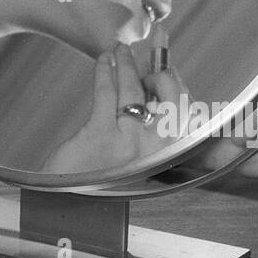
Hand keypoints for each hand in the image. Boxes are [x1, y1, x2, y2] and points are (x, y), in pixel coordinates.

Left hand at [41, 43, 181, 172]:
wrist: (64, 208)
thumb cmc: (99, 183)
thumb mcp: (135, 166)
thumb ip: (152, 135)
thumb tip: (155, 90)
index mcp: (171, 163)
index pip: (193, 121)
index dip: (186, 92)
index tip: (173, 69)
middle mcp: (158, 155)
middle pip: (171, 99)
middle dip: (160, 74)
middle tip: (144, 61)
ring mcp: (132, 146)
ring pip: (136, 90)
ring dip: (128, 64)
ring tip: (120, 49)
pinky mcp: (102, 137)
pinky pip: (108, 93)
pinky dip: (106, 70)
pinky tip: (104, 59)